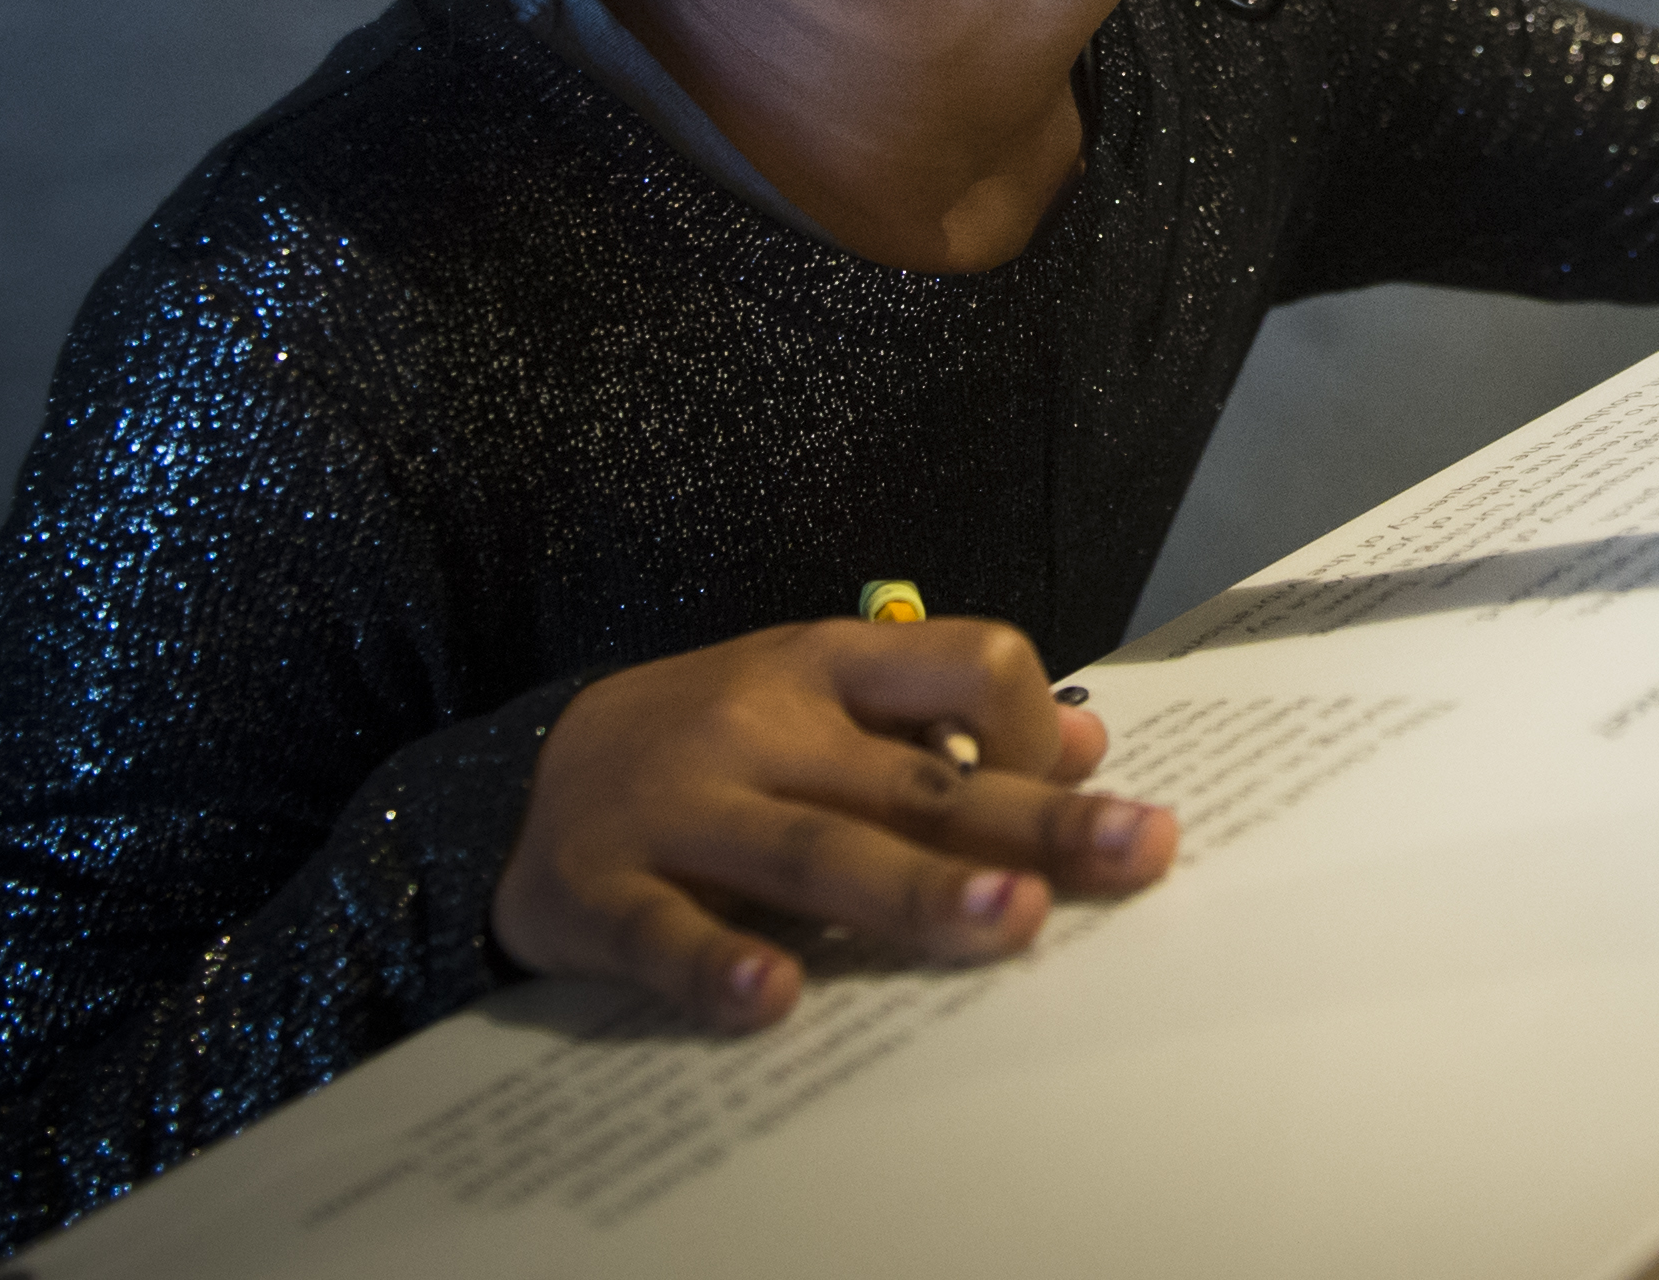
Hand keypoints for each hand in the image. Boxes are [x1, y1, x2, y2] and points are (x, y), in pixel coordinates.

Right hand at [494, 618, 1177, 1032]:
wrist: (526, 777)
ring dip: (915, 890)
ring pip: (811, 851)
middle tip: (1131, 851)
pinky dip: (718, 965)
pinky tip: (778, 996)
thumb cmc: (724, 743)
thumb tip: (1087, 745)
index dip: (1032, 723)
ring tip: (1008, 919)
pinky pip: (665, 932)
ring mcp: (679, 807)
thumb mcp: (830, 700)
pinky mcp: (599, 893)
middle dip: (1028, 820)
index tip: (1075, 787)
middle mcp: (760, 725)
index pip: (965, 661)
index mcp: (829, 665)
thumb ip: (948, 720)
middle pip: (914, 779)